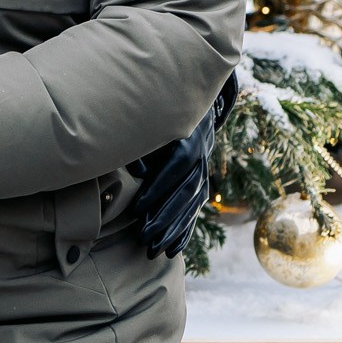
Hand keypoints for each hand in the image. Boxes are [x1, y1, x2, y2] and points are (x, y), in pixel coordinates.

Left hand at [132, 73, 237, 258]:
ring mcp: (203, 166)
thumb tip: (137, 166)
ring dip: (174, 229)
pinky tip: (173, 250)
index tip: (138, 209)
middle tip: (144, 238)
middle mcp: (201, 152)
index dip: (159, 188)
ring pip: (193, 204)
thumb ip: (142, 136)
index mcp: (189, 133)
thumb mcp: (149, 112)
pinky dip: (185, 230)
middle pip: (186, 190)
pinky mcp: (200, 177)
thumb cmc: (157, 102)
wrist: (188, 92)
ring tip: (154, 250)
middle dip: (165, 218)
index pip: (176, 166)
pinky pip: (196, 208)